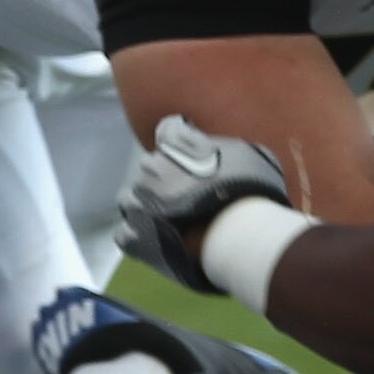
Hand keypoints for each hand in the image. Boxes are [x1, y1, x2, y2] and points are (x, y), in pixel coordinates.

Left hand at [118, 114, 294, 295]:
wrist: (238, 236)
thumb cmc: (249, 191)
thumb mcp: (248, 152)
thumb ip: (221, 145)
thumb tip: (210, 146)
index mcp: (175, 144)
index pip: (168, 132)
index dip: (181, 145)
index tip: (193, 158)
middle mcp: (151, 169)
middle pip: (149, 169)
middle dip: (164, 180)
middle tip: (187, 198)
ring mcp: (138, 204)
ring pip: (130, 200)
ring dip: (145, 206)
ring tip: (169, 220)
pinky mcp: (135, 238)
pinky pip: (124, 234)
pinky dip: (137, 236)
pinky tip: (157, 240)